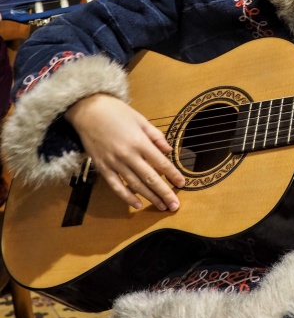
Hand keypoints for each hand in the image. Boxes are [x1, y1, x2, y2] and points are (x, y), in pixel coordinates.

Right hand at [65, 94, 185, 210]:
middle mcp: (128, 155)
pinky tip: (137, 204)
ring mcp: (114, 163)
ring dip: (149, 197)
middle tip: (175, 205)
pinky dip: (126, 197)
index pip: (161, 163)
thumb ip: (156, 136)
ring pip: (135, 185)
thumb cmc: (116, 112)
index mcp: (139, 142)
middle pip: (150, 178)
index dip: (173, 174)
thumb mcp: (140, 119)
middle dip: (164, 193)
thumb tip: (169, 151)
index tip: (182, 184)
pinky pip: (116, 186)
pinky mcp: (102, 168)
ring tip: (161, 206)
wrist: (88, 111)